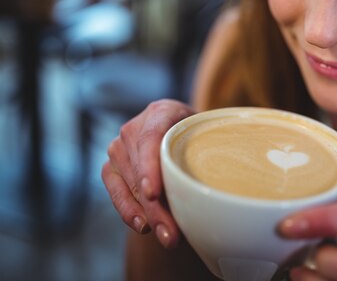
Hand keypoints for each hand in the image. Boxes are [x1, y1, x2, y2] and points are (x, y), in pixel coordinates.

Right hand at [102, 99, 195, 247]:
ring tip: (167, 237)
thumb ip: (209, 151)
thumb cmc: (199, 136)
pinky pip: (116, 193)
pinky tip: (144, 226)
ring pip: (130, 186)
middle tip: (172, 234)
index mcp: (161, 112)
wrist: (182, 133)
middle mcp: (134, 128)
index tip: (153, 194)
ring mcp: (118, 148)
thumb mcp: (207, 136)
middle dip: (156, 206)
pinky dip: (129, 212)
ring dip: (148, 215)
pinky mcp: (110, 168)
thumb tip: (215, 192)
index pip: (151, 137)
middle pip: (141, 169)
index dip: (150, 166)